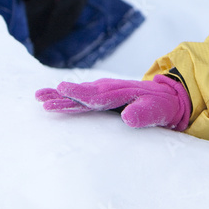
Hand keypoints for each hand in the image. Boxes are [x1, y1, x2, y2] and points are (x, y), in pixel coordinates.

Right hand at [35, 76, 190, 130]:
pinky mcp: (103, 97)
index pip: (97, 96)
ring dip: (59, 96)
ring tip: (40, 97)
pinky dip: (67, 97)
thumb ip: (144, 114)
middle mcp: (109, 89)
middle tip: (41, 96)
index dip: (80, 94)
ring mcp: (105, 92)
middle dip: (61, 95)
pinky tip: (54, 99)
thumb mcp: (158, 110)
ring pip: (78, 94)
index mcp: (120, 92)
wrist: (168, 96)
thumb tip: (128, 119)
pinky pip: (82, 98)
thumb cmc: (162, 106)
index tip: (63, 90)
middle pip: (81, 93)